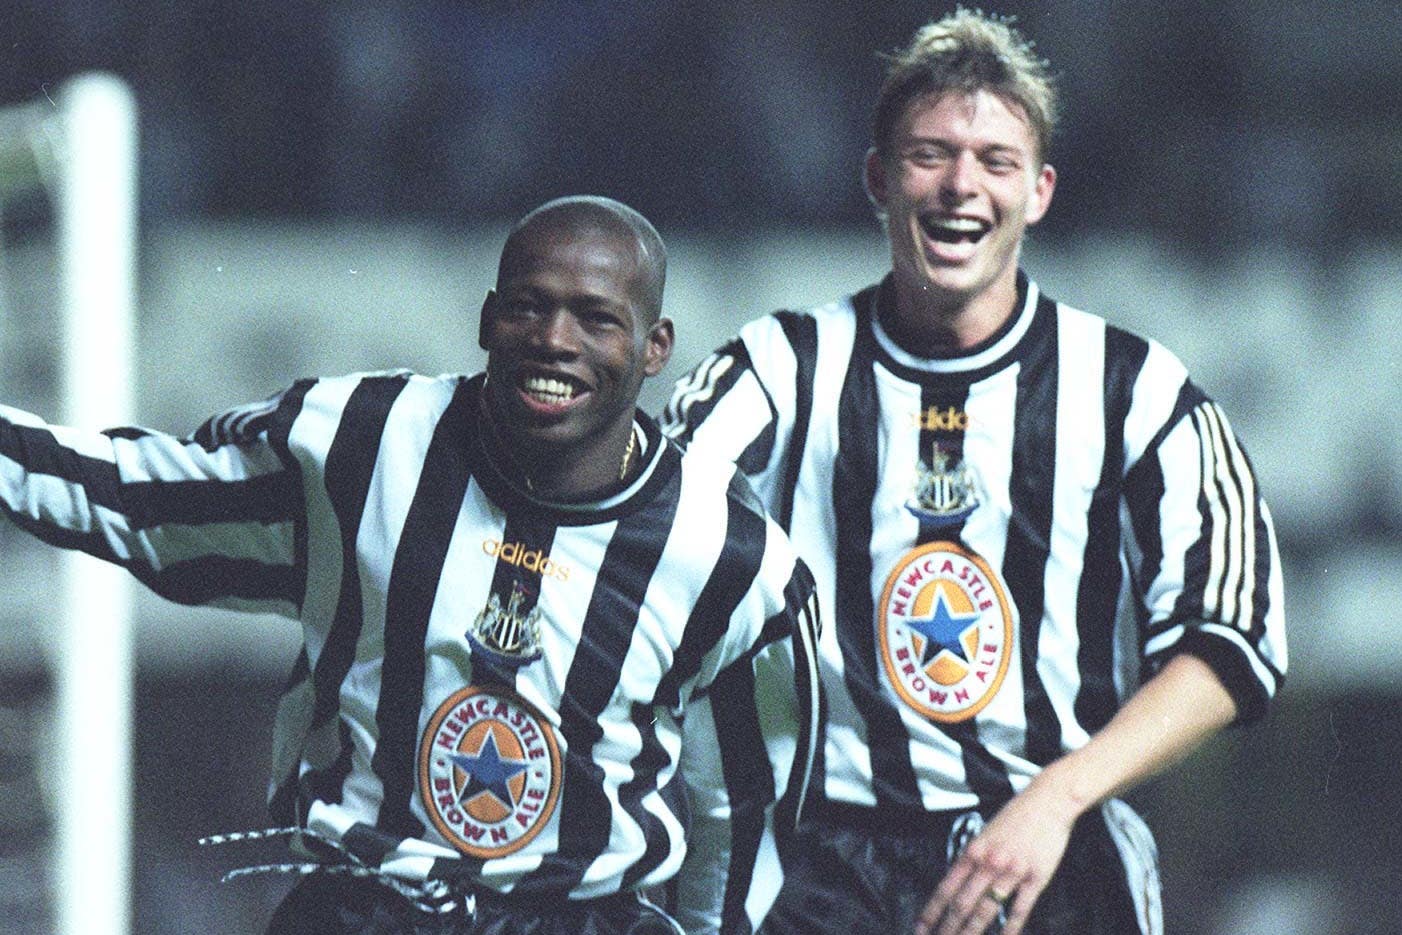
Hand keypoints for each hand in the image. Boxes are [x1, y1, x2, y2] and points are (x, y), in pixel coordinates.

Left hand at [913, 783, 1079, 934]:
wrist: (1048, 802)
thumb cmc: (1015, 816)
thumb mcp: (985, 833)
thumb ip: (972, 858)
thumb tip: (957, 882)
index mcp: (972, 851)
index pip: (946, 888)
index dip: (931, 911)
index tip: (921, 928)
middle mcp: (988, 863)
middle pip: (962, 904)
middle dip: (947, 928)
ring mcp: (1011, 872)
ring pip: (987, 910)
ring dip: (971, 932)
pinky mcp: (1036, 878)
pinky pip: (1019, 909)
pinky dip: (1010, 929)